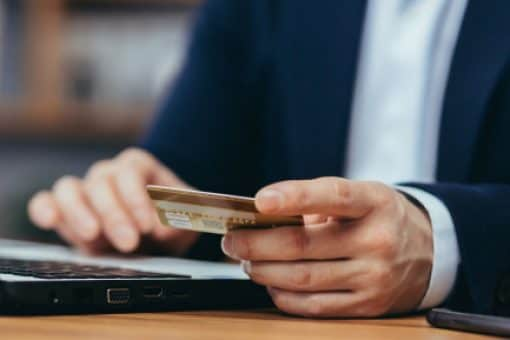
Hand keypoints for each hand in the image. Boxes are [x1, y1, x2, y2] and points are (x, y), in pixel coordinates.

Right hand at [28, 148, 198, 254]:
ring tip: (92, 237)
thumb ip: (182, 217)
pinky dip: (45, 209)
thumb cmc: (172, 218)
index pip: (130, 173)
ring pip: (69, 189)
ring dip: (78, 214)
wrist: (158, 232)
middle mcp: (108, 173)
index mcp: (138, 166)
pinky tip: (50, 221)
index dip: (137, 199)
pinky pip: (45, 201)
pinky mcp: (66, 211)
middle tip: (129, 243)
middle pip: (101, 184)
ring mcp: (85, 191)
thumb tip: (165, 227)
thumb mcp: (188, 217)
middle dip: (114, 216)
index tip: (148, 225)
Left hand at [221, 177, 432, 316]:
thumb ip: (316, 202)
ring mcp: (374, 278)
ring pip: (302, 279)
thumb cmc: (380, 218)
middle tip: (232, 240)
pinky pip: (313, 306)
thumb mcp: (360, 196)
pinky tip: (270, 283)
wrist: (428, 251)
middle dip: (256, 244)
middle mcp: (377, 241)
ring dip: (263, 270)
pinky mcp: (367, 307)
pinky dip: (282, 295)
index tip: (260, 200)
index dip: (294, 197)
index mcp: (374, 203)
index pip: (331, 196)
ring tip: (246, 260)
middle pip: (303, 246)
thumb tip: (263, 218)